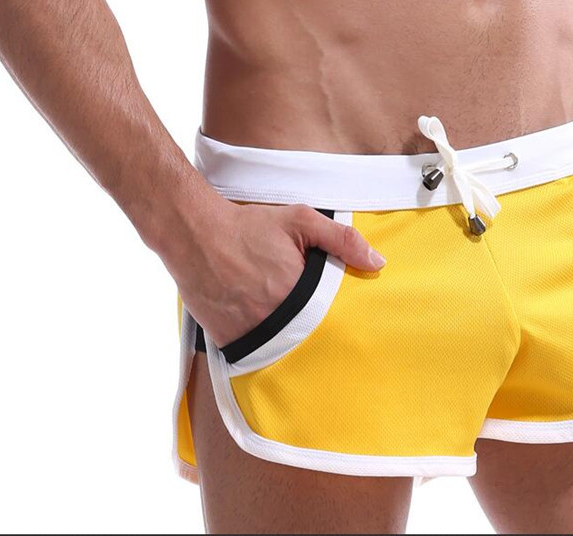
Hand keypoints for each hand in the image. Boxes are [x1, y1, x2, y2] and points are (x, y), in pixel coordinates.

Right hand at [165, 196, 385, 347]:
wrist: (195, 234)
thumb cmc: (248, 226)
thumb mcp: (301, 221)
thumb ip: (342, 240)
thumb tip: (377, 262)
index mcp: (299, 294)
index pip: (332, 320)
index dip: (335, 317)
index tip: (335, 312)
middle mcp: (276, 320)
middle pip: (308, 337)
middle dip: (311, 328)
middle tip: (302, 311)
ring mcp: (250, 333)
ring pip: (281, 348)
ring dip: (286, 338)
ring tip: (279, 316)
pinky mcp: (227, 341)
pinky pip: (252, 352)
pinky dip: (259, 342)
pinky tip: (258, 321)